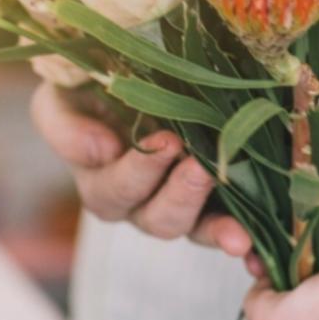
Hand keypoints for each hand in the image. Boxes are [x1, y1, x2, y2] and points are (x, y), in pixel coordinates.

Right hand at [30, 84, 251, 254]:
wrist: (137, 70)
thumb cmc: (93, 86)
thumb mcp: (63, 97)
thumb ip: (65, 126)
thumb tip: (101, 152)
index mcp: (102, 183)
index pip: (114, 193)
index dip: (139, 172)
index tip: (166, 141)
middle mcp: (142, 203)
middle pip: (157, 220)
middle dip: (179, 196)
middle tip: (198, 167)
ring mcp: (184, 205)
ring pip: (195, 229)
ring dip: (215, 227)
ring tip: (236, 226)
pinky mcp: (219, 201)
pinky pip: (229, 228)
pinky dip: (243, 241)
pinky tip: (255, 249)